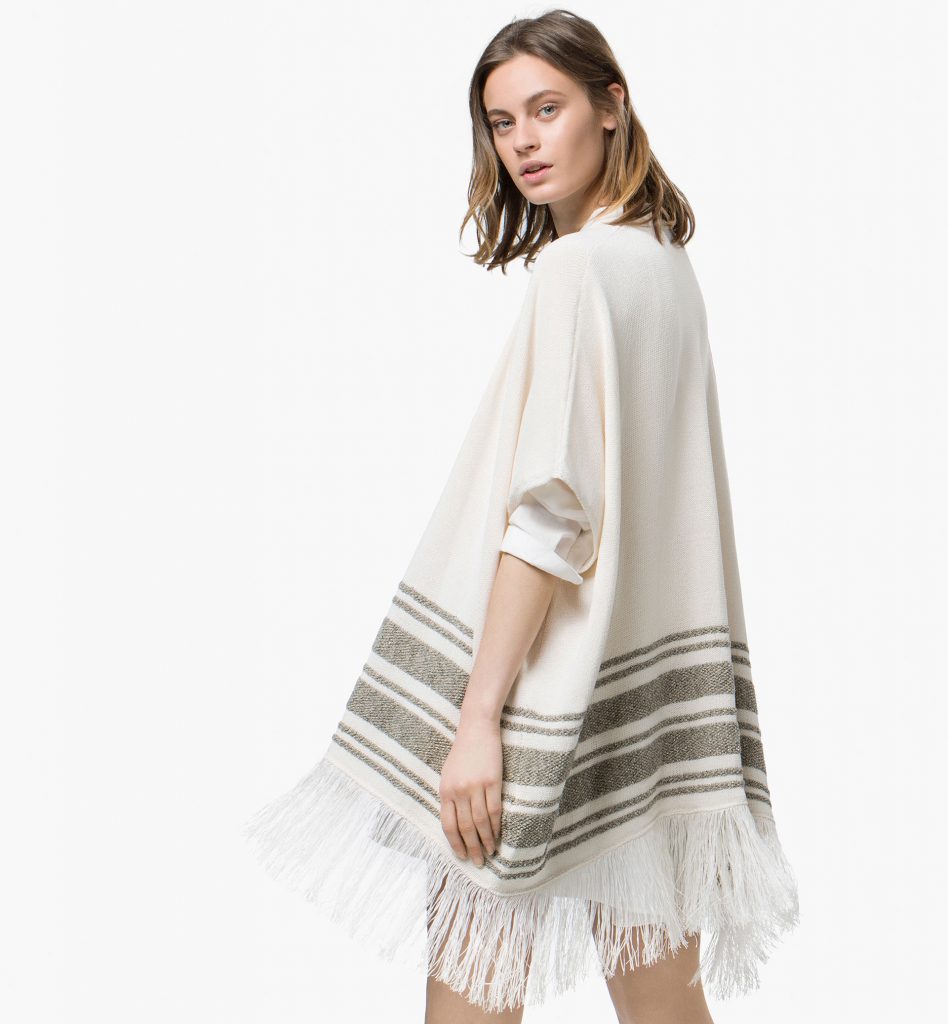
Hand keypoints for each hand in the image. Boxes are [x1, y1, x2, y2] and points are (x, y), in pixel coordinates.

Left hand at [438, 715, 502, 867]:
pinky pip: (494, 810)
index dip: (455, 843)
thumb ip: (450, 798)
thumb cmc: (462, 752)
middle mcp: (458, 791)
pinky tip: (498, 835)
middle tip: (478, 862)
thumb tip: (455, 824)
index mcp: (445, 790)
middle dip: (472, 848)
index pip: (448, 825)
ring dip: (486, 841)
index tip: (462, 856)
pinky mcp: (493, 782)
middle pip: (465, 827)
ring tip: (490, 853)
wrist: (476, 729)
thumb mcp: (448, 775)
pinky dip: (496, 826)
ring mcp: (476, 787)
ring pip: (480, 822)